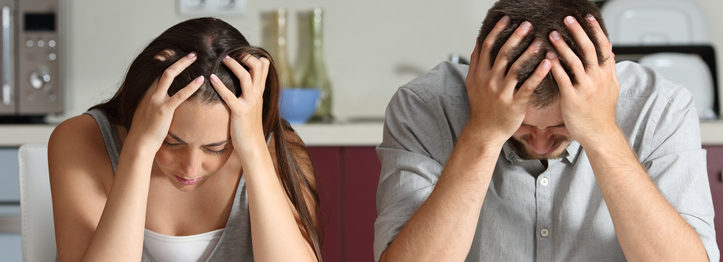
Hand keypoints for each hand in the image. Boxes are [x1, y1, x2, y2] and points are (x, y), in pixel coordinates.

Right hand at [125, 52, 202, 152]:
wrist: (139, 144)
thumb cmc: (144, 131)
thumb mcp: (146, 114)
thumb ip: (153, 105)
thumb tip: (160, 104)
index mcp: (147, 93)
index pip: (156, 72)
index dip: (164, 60)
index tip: (173, 52)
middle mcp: (150, 93)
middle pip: (162, 68)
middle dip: (176, 58)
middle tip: (191, 52)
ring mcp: (156, 100)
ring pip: (169, 75)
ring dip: (182, 64)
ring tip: (195, 57)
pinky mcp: (164, 109)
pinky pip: (180, 95)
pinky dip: (191, 86)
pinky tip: (200, 80)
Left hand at [210, 54, 269, 159]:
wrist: (252, 146)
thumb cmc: (249, 127)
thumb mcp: (252, 107)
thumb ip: (250, 94)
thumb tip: (245, 84)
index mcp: (259, 93)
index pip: (262, 68)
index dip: (253, 56)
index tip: (241, 50)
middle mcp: (256, 95)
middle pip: (257, 68)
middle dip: (245, 56)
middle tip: (233, 51)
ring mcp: (250, 103)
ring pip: (246, 77)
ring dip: (234, 65)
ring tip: (223, 58)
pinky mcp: (240, 112)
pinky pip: (230, 96)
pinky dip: (220, 86)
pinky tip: (211, 78)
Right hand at [464, 16, 550, 144]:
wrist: (485, 131)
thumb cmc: (481, 107)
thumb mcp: (472, 84)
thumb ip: (475, 63)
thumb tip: (478, 42)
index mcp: (479, 74)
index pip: (487, 47)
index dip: (496, 32)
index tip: (506, 19)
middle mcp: (489, 81)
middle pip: (502, 54)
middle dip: (515, 37)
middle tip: (528, 24)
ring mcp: (502, 93)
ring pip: (516, 68)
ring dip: (529, 53)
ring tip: (540, 41)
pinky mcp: (515, 104)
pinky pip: (528, 86)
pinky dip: (538, 74)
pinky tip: (547, 64)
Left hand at [547, 15, 619, 146]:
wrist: (599, 134)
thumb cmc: (601, 113)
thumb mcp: (611, 88)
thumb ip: (609, 70)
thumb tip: (611, 53)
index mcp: (607, 74)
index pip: (604, 46)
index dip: (596, 30)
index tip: (588, 17)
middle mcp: (598, 78)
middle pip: (589, 49)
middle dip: (578, 32)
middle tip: (567, 19)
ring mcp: (586, 88)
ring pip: (575, 61)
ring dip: (563, 46)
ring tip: (552, 34)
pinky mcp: (573, 98)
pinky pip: (563, 79)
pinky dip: (555, 66)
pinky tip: (547, 57)